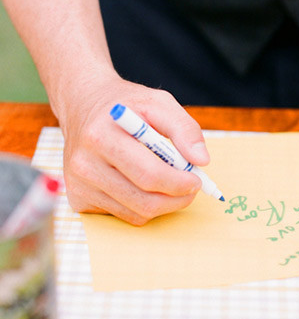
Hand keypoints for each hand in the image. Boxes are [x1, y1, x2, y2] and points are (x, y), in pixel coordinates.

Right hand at [59, 74, 209, 223]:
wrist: (83, 105)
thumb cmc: (125, 104)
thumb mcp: (158, 102)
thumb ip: (184, 128)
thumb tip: (201, 160)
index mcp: (101, 135)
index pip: (149, 174)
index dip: (179, 183)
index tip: (197, 180)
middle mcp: (84, 163)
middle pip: (143, 201)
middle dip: (176, 199)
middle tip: (191, 188)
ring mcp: (78, 185)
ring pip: (135, 214)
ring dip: (162, 205)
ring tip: (171, 185)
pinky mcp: (77, 199)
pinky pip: (122, 215)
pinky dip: (142, 206)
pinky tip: (143, 186)